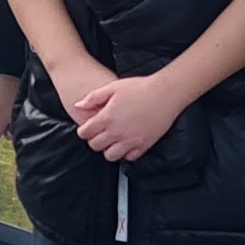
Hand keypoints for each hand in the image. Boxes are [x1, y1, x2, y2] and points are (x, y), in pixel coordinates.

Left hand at [71, 70, 187, 162]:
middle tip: (100, 133)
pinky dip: (126, 153)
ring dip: (109, 149)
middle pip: (95, 146)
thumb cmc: (141, 87)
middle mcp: (117, 132)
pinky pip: (129, 158)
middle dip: (94, 140)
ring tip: (113, 140)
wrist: (165, 93)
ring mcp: (131, 140)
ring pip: (111, 156)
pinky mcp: (144, 145)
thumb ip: (93, 97)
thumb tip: (78, 105)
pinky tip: (127, 142)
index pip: (85, 133)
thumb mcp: (113, 87)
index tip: (87, 127)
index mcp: (107, 117)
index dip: (83, 130)